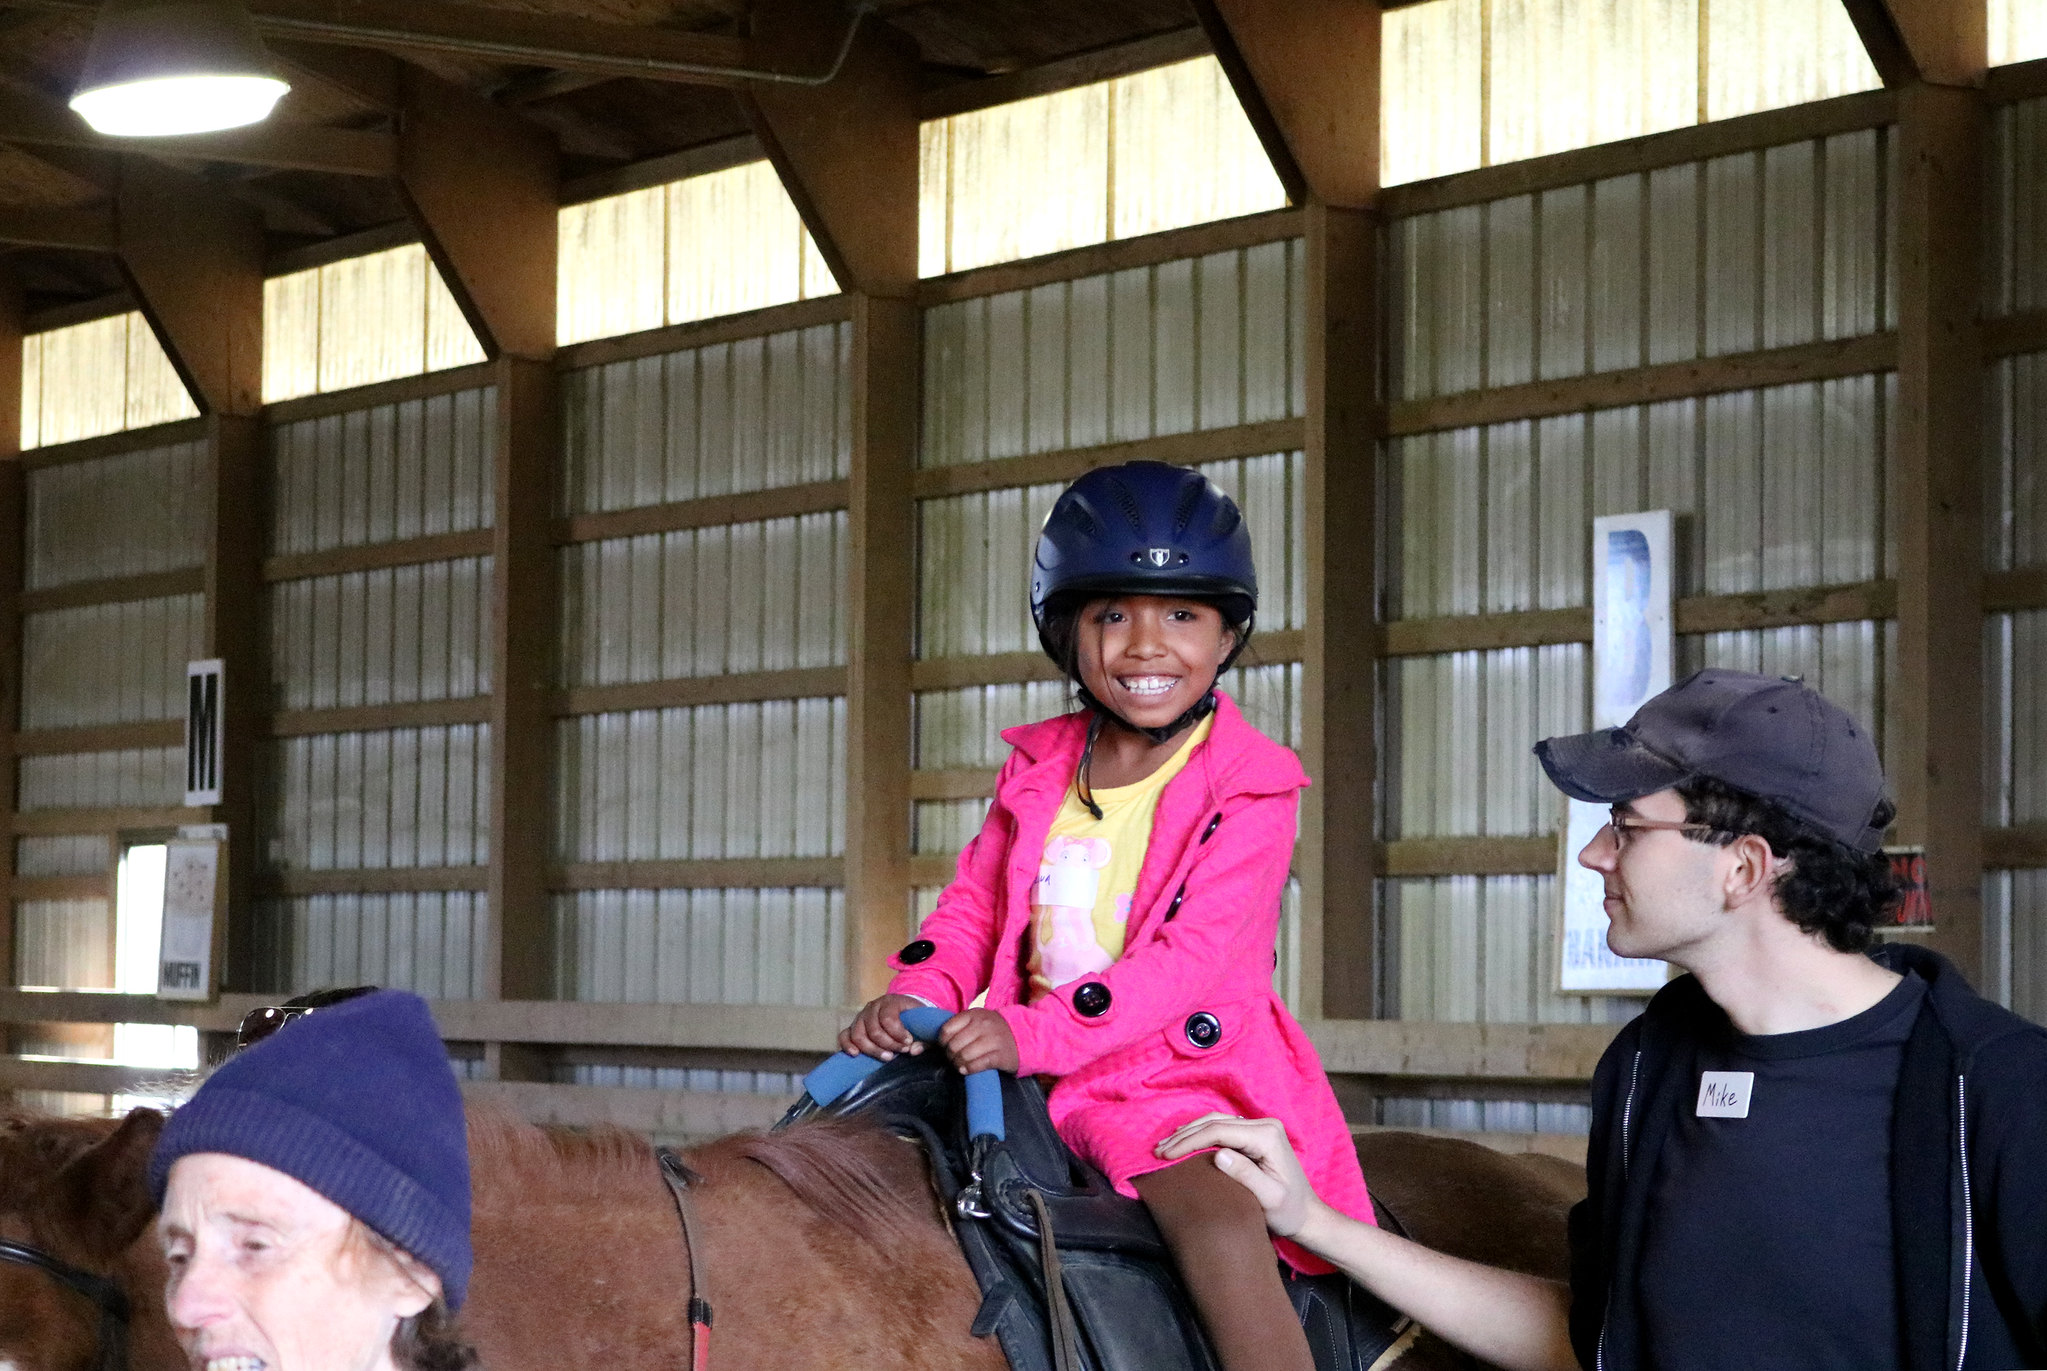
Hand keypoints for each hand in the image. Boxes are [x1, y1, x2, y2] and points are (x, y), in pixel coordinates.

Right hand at [838, 994, 925, 1060]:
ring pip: (858, 1035)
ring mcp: (860, 1016)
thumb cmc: (914, 1018)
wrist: (903, 1011)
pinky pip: (844, 1035)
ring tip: (888, 1057)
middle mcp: (873, 1006)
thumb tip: (913, 1051)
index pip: (888, 1019)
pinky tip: (856, 1054)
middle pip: (874, 1030)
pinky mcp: (853, 1027)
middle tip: (901, 1051)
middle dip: (889, 1045)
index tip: (909, 1043)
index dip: (898, 1034)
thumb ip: (923, 1038)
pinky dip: (847, 1045)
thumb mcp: (923, 1024)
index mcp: (890, 1001)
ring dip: (872, 1050)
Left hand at [937, 1008, 1018, 1074]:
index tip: (946, 1047)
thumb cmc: (992, 1031)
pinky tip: (967, 1069)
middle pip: (954, 1045)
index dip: (942, 1042)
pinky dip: (968, 1069)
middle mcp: (983, 1025)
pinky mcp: (1000, 1055)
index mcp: (973, 1015)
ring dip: (958, 1064)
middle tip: (954, 1058)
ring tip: (960, 1065)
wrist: (1022, 1036)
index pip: (947, 1030)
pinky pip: (977, 1065)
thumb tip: (920, 1047)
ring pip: (964, 1056)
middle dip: (950, 1055)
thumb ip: (954, 1030)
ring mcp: (993, 1040)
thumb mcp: (975, 1023)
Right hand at [1155, 1113, 1323, 1238]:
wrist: (1306, 1215)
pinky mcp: (1254, 1136)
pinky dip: (1199, 1134)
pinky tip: (1183, 1142)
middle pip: (1214, 1122)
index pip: (1219, 1131)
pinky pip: (1221, 1129)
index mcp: (1267, 1136)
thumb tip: (1218, 1154)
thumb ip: (1246, 1175)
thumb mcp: (1269, 1198)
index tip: (1166, 1156)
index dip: (1189, 1141)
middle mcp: (1264, 1125)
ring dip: (1189, 1133)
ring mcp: (1259, 1128)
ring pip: (1215, 1122)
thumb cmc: (1288, 1212)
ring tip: (1164, 1147)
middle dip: (1183, 1135)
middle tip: (1157, 1151)